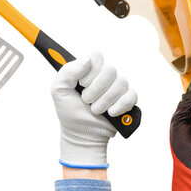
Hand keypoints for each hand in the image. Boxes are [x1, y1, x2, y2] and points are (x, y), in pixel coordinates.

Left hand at [51, 52, 136, 168]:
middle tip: (86, 100)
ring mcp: (118, 87)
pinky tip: (110, 113)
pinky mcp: (128, 100)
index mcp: (88, 70)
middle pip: (110, 69)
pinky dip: (119, 106)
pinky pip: (131, 96)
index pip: (96, 55)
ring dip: (104, 101)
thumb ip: (68, 71)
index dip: (90, 70)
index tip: (81, 84)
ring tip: (95, 110)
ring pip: (121, 83)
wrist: (81, 134)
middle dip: (96, 89)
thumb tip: (87, 60)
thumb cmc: (69, 111)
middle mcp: (104, 76)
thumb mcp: (59, 90)